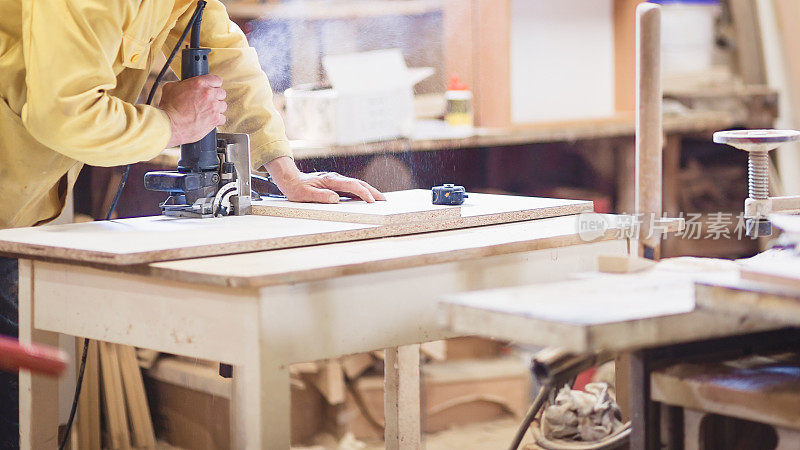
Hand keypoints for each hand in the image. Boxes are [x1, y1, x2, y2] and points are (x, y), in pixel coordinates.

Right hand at [159, 74, 226, 147]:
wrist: (169, 125)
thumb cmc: (168, 108)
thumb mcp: (171, 87)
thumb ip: (182, 84)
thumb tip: (183, 85)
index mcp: (199, 83)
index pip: (216, 79)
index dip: (213, 84)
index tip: (211, 88)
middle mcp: (209, 94)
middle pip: (222, 93)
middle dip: (215, 96)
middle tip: (207, 101)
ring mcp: (213, 107)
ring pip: (223, 105)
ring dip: (217, 108)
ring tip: (207, 111)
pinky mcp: (215, 120)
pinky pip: (222, 118)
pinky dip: (217, 119)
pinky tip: (209, 119)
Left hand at [266, 156, 385, 202]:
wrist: (290, 179)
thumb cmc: (296, 188)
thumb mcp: (304, 194)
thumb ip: (320, 196)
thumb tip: (336, 199)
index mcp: (330, 180)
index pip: (351, 185)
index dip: (362, 193)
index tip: (371, 201)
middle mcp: (336, 179)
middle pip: (358, 183)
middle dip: (372, 191)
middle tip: (384, 200)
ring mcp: (337, 181)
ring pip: (357, 185)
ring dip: (369, 191)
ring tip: (380, 199)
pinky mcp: (336, 185)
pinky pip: (352, 188)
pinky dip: (362, 192)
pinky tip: (367, 198)